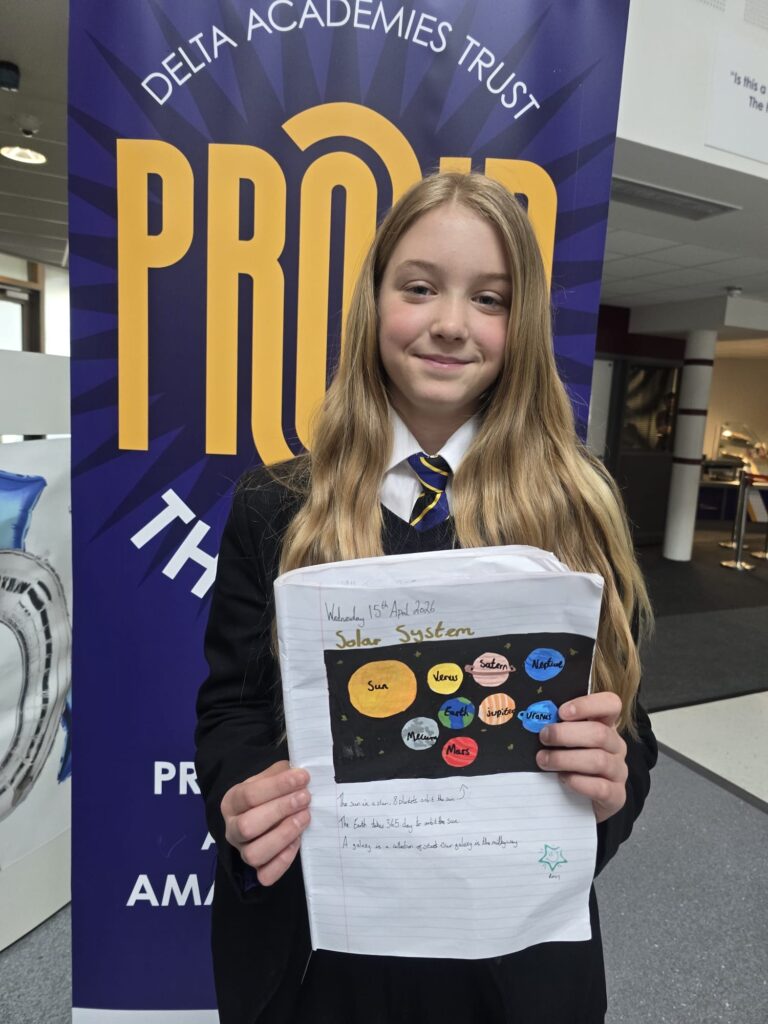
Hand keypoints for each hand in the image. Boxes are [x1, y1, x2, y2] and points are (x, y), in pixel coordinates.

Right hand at [220, 760, 310, 885]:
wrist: (263, 811)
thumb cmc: (269, 792)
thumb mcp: (270, 776)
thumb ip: (282, 773)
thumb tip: (300, 774)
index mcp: (232, 802)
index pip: (249, 795)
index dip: (278, 786)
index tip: (303, 777)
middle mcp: (233, 829)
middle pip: (248, 826)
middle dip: (280, 810)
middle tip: (305, 798)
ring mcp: (243, 851)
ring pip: (254, 854)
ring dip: (283, 835)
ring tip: (304, 817)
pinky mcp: (257, 870)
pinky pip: (266, 875)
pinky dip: (283, 861)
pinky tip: (297, 842)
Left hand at [535, 693, 627, 823]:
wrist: (582, 801)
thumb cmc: (569, 762)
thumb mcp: (566, 741)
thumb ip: (558, 726)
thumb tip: (533, 716)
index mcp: (605, 725)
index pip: (610, 704)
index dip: (587, 705)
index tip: (561, 712)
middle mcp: (616, 746)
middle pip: (600, 733)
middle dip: (566, 734)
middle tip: (543, 737)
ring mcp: (619, 771)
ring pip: (599, 760)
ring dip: (566, 759)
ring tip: (543, 760)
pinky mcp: (617, 796)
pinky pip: (601, 787)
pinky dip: (579, 782)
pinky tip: (562, 779)